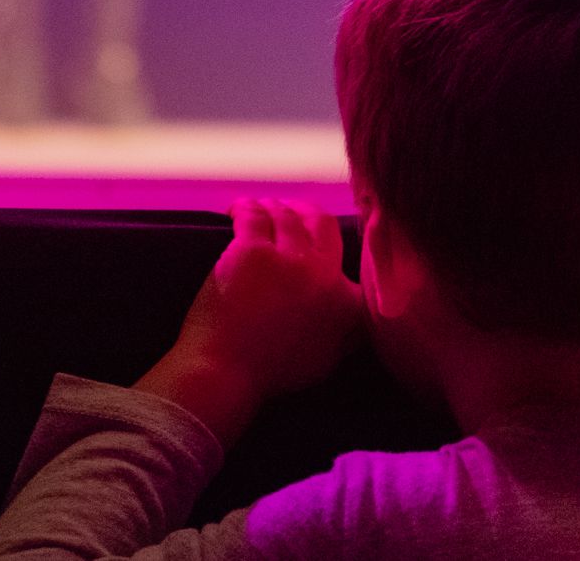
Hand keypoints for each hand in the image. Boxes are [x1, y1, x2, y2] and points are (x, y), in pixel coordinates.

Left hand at [134, 199, 363, 447]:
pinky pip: (253, 213)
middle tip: (291, 212)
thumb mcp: (327, 357)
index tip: (317, 238)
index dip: (331, 242)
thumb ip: (346, 327)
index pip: (349, 257)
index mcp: (347, 302)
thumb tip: (350, 304)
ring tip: (260, 210)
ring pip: (287, 213)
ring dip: (274, 207)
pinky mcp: (252, 249)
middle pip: (322, 222)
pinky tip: (237, 209)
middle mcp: (324, 273)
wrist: (228, 370)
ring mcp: (288, 258)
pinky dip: (245, 207)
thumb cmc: (273, 371)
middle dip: (306, 212)